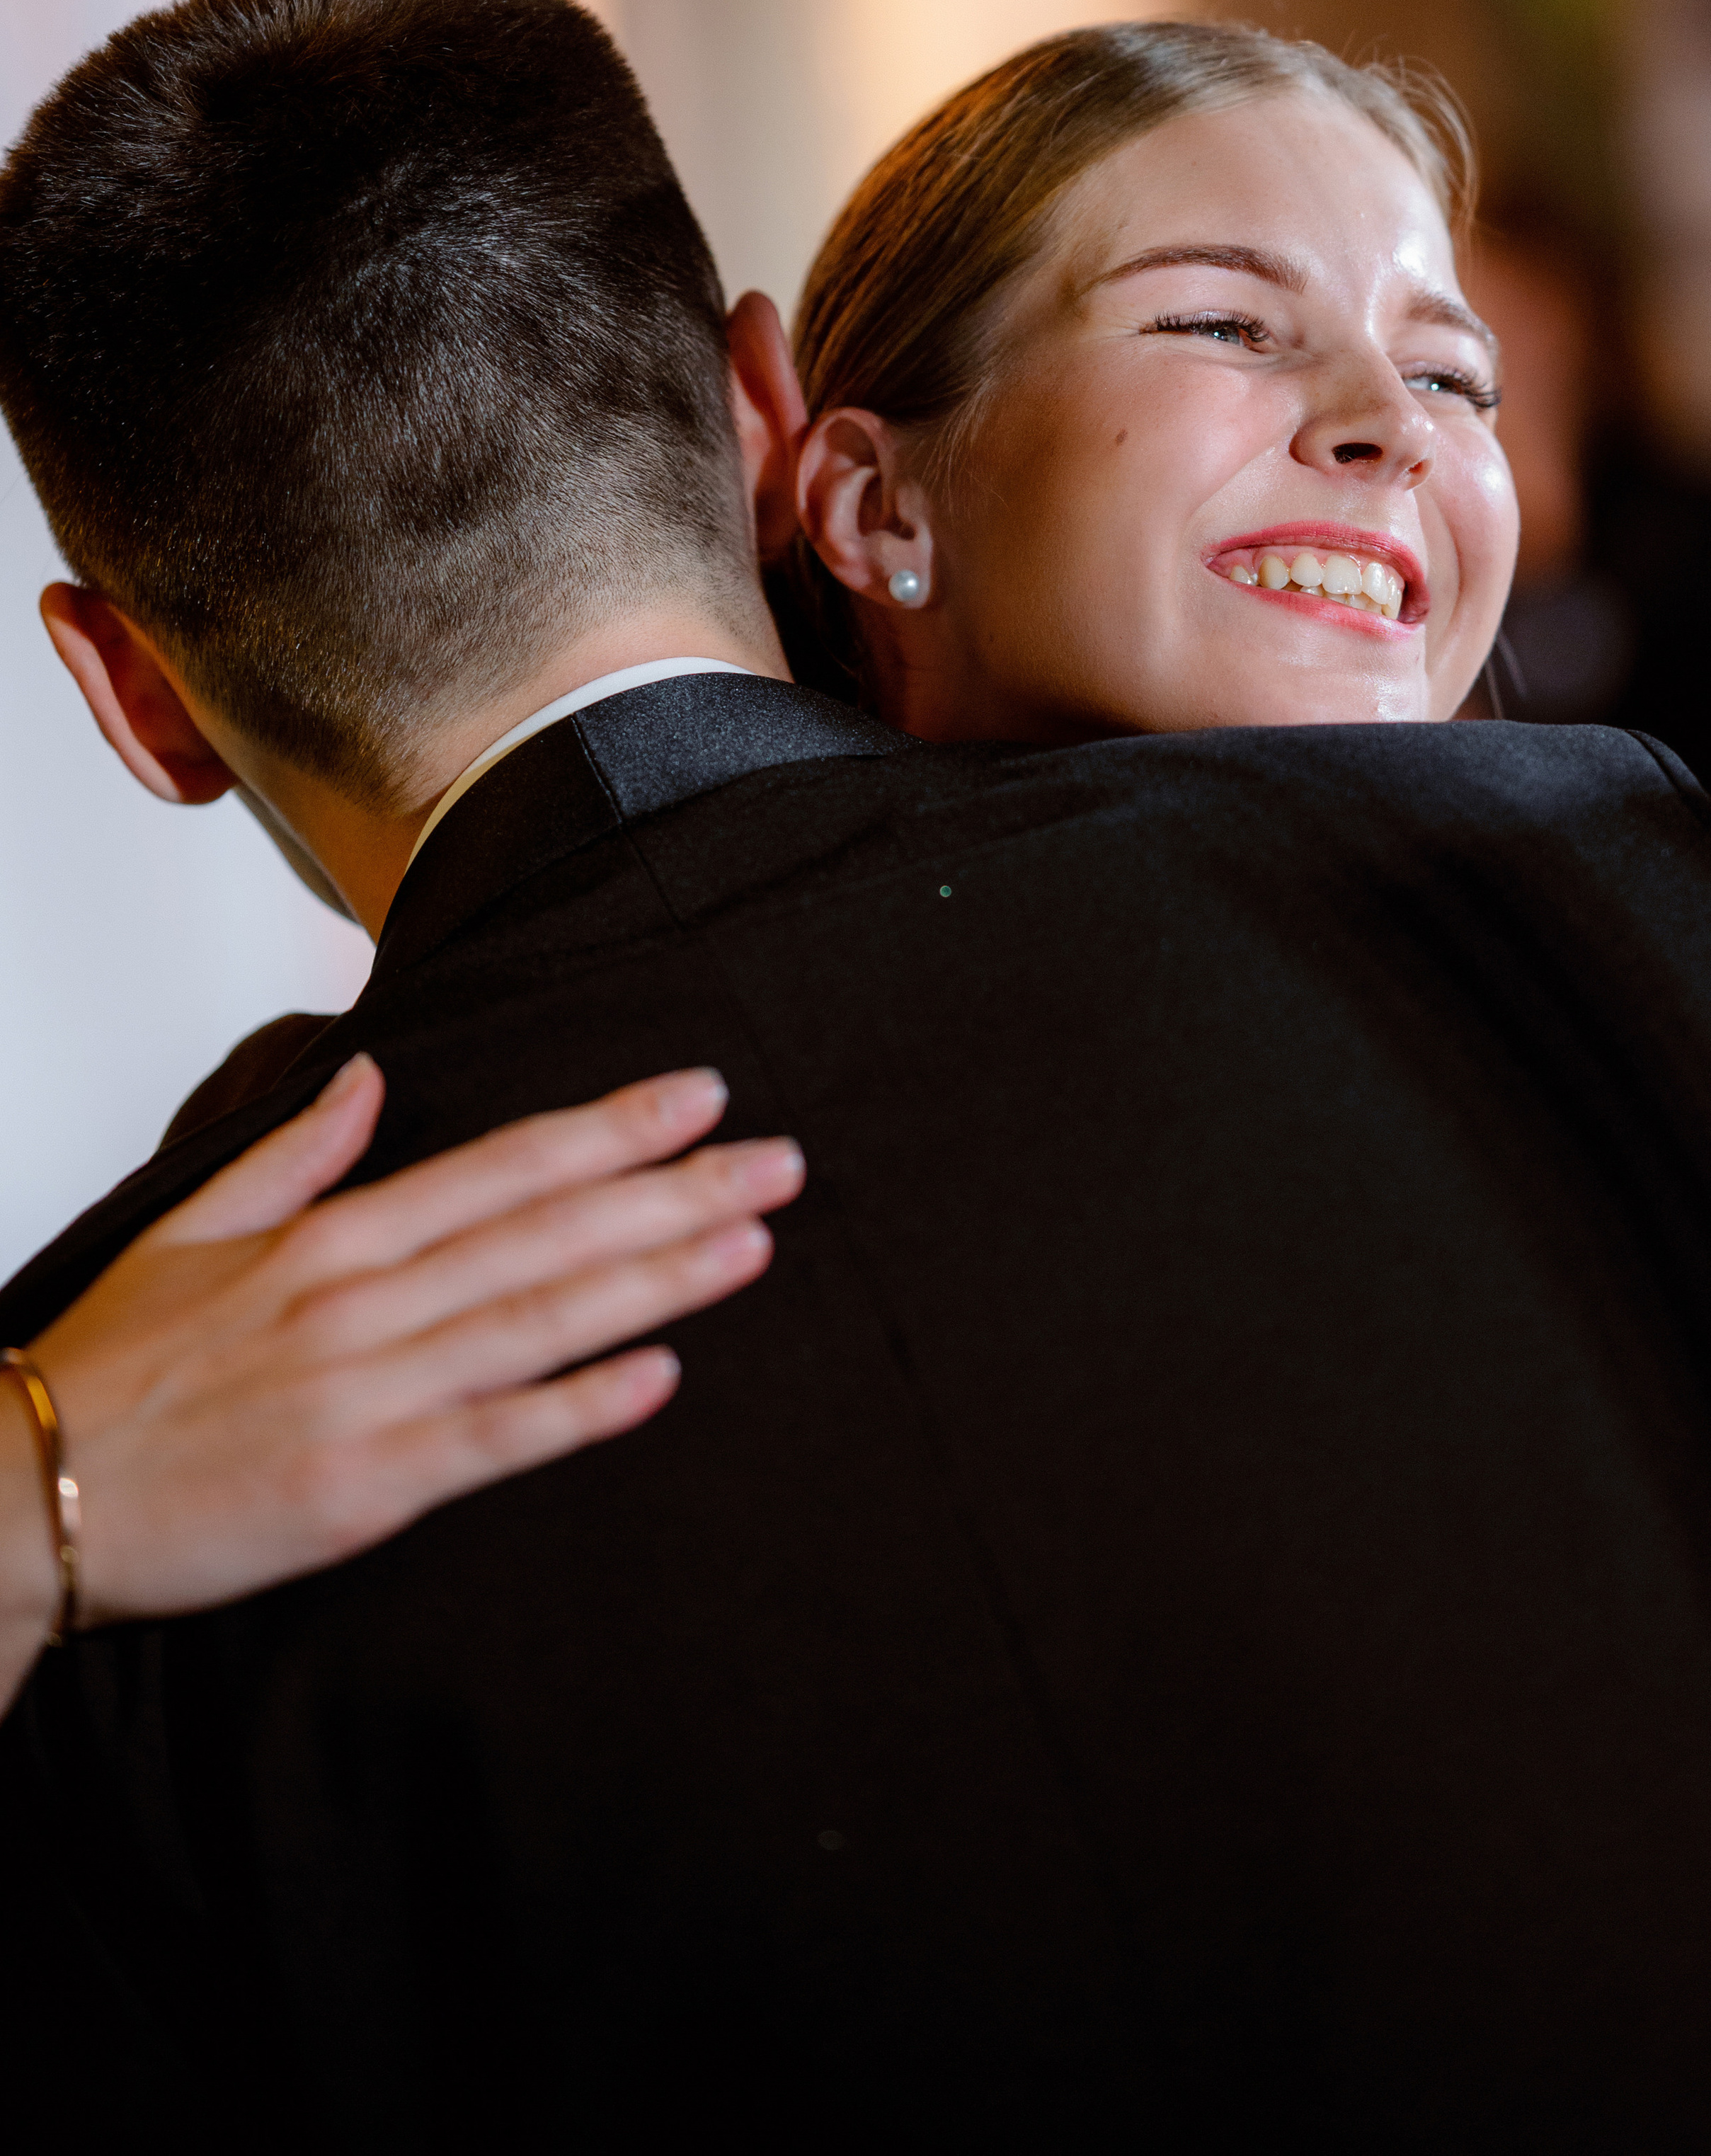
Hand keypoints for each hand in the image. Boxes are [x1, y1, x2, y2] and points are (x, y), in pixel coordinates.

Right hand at [1, 1058, 800, 1690]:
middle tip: (779, 1160)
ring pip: (537, 1321)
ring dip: (654, 1280)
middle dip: (672, 1191)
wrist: (20, 1490)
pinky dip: (577, 1407)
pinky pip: (490, 1440)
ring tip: (751, 1242)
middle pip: (546, 1232)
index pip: (502, 1165)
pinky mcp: (361, 1486)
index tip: (699, 1095)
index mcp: (331, 1236)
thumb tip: (376, 1074)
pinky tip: (659, 1378)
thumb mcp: (194, 1227)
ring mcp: (366, 1393)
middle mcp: (362, 1302)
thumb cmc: (114, 1366)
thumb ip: (300, 1151)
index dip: (609, 1129)